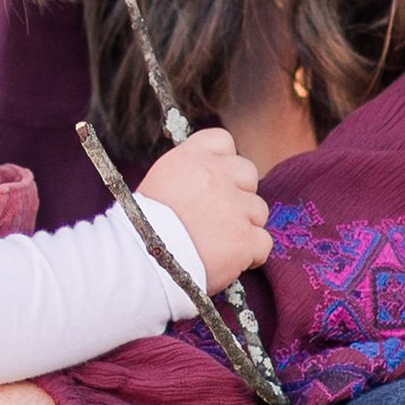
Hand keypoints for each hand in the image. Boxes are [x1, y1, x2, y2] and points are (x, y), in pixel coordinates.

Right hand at [140, 124, 272, 294]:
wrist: (140, 262)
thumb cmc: (142, 227)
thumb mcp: (159, 183)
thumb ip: (187, 174)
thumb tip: (205, 180)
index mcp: (191, 158)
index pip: (223, 141)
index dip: (223, 161)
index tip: (216, 180)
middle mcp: (216, 176)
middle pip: (248, 173)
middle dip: (239, 193)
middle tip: (219, 214)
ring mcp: (234, 208)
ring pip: (258, 210)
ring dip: (245, 225)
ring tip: (220, 242)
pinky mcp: (245, 240)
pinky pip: (263, 242)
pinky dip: (252, 254)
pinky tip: (233, 260)